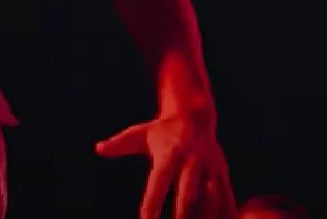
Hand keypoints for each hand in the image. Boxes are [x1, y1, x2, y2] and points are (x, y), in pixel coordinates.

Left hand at [96, 110, 236, 218]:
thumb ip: (119, 144)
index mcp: (170, 154)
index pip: (159, 182)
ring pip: (212, 198)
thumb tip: (98, 148)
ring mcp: (210, 168)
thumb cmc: (160, 131)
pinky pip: (228, 198)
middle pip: (188, 193)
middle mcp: (192, 161)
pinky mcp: (222, 173)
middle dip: (182, 215)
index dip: (153, 202)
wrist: (194, 116)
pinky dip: (227, 214)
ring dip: (206, 217)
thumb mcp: (138, 134)